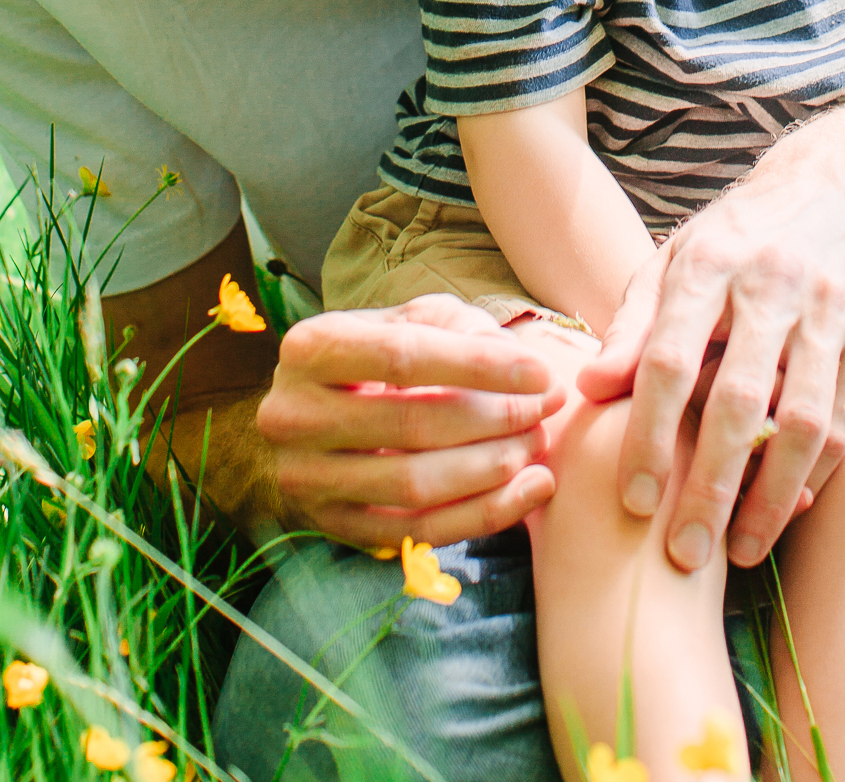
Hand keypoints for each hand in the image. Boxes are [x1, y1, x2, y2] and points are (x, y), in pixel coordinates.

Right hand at [257, 293, 566, 546]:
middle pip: (413, 424)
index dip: (480, 367)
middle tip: (546, 408)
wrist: (321, 407)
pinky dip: (483, 514)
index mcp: (310, 347)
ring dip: (493, 468)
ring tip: (539, 443)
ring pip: (415, 485)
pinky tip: (532, 489)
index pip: (404, 358)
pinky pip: (416, 530)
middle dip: (496, 418)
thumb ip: (462, 328)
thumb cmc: (382, 352)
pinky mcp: (330, 526)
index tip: (541, 373)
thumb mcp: (415, 318)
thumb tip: (518, 364)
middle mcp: (292, 415)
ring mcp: (305, 478)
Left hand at [578, 154, 844, 571]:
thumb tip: (587, 390)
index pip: (669, 359)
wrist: (841, 188)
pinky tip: (789, 510)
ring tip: (739, 550)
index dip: (647, 435)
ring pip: (803, 419)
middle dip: (709, 486)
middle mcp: (772, 284)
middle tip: (683, 555)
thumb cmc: (737, 238)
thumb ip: (632, 326)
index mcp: (709, 264)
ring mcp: (830, 308)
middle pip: (736, 400)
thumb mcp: (674, 262)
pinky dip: (818, 472)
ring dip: (771, 495)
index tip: (632, 502)